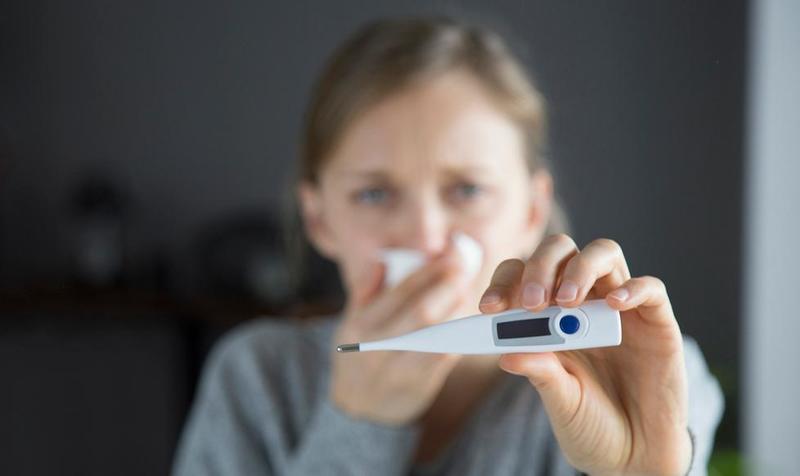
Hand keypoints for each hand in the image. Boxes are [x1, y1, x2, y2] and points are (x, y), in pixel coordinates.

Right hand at [331, 243, 468, 425]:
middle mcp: (377, 348)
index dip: (427, 271)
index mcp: (360, 326)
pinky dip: (457, 337)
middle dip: (447, 287)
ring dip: (457, 311)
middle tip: (464, 268)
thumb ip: (366, 293)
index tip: (449, 254)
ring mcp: (397, 369)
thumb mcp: (351, 325)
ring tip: (468, 291)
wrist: (357, 412)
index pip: (399, 291)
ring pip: (437, 336)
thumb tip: (382, 261)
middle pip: (422, 313)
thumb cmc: (358, 358)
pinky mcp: (418, 386)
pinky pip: (443, 358)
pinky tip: (467, 322)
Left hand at [479, 234, 690, 474]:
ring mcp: (621, 309)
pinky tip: (614, 306)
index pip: (523, 277)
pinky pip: (651, 289)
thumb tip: (505, 355)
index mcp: (550, 316)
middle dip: (540, 267)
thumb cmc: (592, 424)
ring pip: (604, 253)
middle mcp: (584, 303)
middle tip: (531, 303)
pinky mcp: (657, 323)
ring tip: (566, 301)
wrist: (635, 458)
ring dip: (580, 269)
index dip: (504, 283)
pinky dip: (633, 289)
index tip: (489, 308)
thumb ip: (540, 372)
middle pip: (562, 252)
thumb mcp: (560, 399)